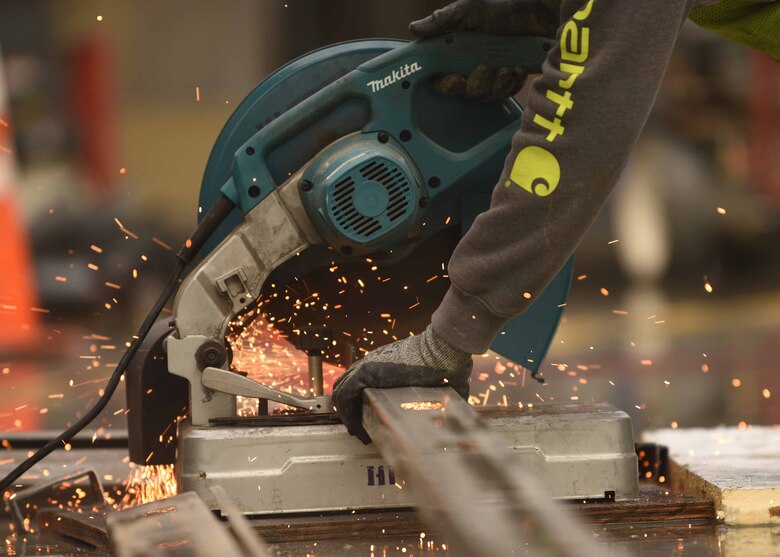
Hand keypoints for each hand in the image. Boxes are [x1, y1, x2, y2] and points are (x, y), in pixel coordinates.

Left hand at [332, 325, 471, 443]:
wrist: (443, 352)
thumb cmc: (444, 366)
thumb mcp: (435, 385)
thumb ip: (437, 399)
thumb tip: (451, 418)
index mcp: (384, 367)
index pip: (359, 387)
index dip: (359, 407)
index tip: (368, 424)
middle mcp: (371, 365)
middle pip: (347, 390)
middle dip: (351, 413)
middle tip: (360, 432)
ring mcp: (367, 366)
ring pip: (342, 392)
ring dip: (348, 415)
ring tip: (359, 434)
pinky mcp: (366, 371)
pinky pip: (345, 394)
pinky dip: (347, 413)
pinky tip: (356, 428)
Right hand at [410, 0, 559, 101]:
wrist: (542, 12)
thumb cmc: (507, 7)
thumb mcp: (470, 10)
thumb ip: (442, 21)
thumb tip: (414, 29)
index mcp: (459, 51)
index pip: (444, 79)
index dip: (447, 84)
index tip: (453, 79)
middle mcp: (473, 64)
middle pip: (466, 92)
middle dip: (476, 84)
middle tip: (485, 68)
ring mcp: (493, 72)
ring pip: (487, 95)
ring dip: (497, 83)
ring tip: (507, 66)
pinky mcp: (511, 78)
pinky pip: (507, 93)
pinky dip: (512, 82)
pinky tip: (517, 68)